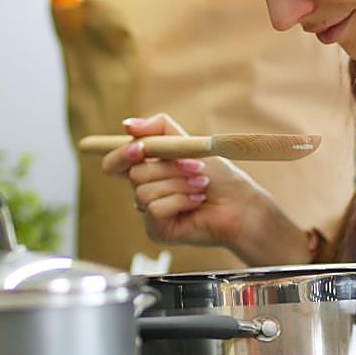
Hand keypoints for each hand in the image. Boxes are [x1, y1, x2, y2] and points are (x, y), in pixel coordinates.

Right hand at [99, 113, 305, 264]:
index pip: (114, 162)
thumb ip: (159, 128)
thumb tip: (127, 124)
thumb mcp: (188, 143)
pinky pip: (155, 209)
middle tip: (195, 167)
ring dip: (179, 184)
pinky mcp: (157, 230)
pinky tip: (196, 202)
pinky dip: (180, 201)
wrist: (241, 205)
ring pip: (145, 192)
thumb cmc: (219, 177)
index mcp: (147, 168)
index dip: (121, 154)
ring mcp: (149, 212)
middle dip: (169, 167)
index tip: (140, 148)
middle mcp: (144, 190)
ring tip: (201, 186)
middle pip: (134, 173)